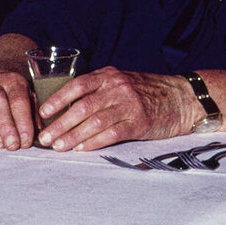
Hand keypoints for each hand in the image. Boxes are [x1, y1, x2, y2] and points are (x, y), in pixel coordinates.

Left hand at [28, 66, 194, 151]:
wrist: (183, 98)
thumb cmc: (147, 92)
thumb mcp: (121, 82)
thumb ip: (98, 90)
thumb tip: (66, 107)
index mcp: (108, 76)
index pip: (77, 86)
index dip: (57, 99)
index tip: (42, 112)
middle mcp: (117, 88)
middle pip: (82, 107)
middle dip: (60, 124)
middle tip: (45, 137)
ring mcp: (129, 105)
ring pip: (94, 122)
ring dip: (73, 136)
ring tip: (58, 146)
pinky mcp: (139, 122)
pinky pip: (112, 134)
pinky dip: (94, 142)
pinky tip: (82, 148)